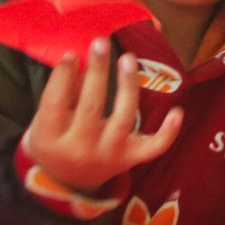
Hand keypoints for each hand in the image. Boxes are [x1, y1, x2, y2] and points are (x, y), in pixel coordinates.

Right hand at [24, 38, 182, 195]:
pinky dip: (168, 132)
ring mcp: (108, 156)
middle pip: (91, 107)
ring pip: (123, 119)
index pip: (55, 103)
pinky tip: (177, 111)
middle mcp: (79, 150)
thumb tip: (81, 58)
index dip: (63, 76)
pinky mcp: (130, 159)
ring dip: (128, 87)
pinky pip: (153, 147)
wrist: (68, 182)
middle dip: (97, 72)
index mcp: (50, 139)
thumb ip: (64, 92)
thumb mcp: (47, 119)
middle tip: (101, 42)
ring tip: (128, 58)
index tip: (72, 54)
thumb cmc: (55, 140)